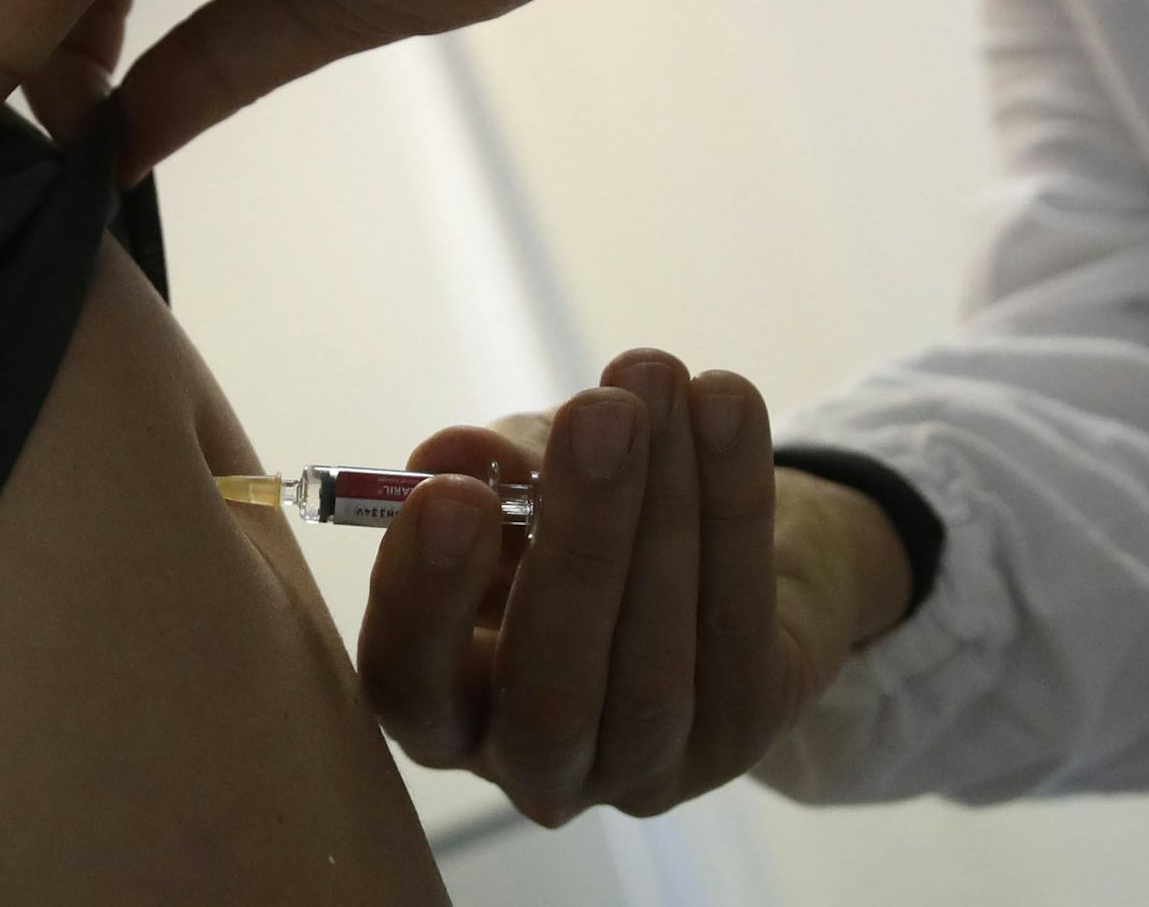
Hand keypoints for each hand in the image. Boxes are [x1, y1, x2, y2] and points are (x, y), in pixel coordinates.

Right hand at [357, 349, 909, 824]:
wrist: (722, 556)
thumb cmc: (583, 523)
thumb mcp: (521, 486)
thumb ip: (486, 473)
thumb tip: (452, 455)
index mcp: (448, 710)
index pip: (407, 682)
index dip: (423, 597)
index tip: (452, 493)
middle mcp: (537, 767)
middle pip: (548, 689)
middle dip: (580, 540)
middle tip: (601, 416)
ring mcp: (644, 767)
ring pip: (652, 660)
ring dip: (666, 505)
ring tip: (661, 381)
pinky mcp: (741, 733)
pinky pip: (738, 620)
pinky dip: (734, 504)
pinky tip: (725, 407)